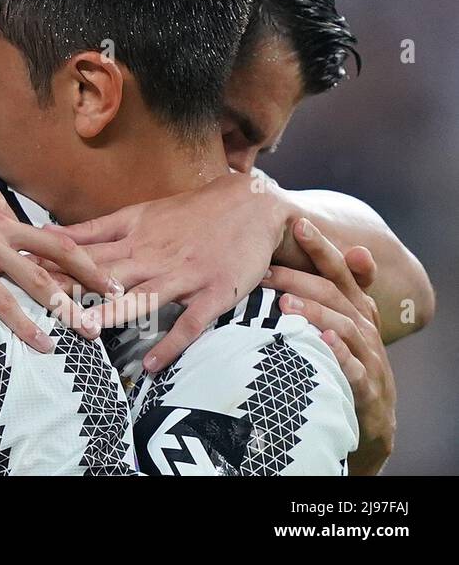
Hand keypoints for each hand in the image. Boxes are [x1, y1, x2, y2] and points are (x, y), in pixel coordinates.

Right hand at [0, 153, 116, 352]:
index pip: (42, 234)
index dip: (68, 255)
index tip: (87, 270)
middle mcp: (0, 226)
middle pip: (59, 252)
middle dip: (92, 275)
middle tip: (117, 293)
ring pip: (40, 280)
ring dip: (68, 307)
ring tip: (90, 330)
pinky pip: (4, 300)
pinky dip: (26, 323)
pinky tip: (42, 342)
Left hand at [52, 172, 286, 371]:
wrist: (251, 204)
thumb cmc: (189, 212)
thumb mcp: (138, 213)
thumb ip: (94, 228)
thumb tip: (48, 232)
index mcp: (133, 237)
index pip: (85, 252)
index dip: (52, 263)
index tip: (20, 271)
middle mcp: (154, 256)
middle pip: (108, 275)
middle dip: (74, 290)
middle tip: (41, 304)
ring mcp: (185, 275)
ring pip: (144, 296)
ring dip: (115, 312)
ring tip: (85, 329)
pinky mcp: (215, 293)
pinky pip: (191, 322)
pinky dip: (172, 343)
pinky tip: (150, 364)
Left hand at [262, 219, 395, 474]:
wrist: (371, 415)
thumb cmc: (341, 358)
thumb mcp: (335, 321)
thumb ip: (322, 288)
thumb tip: (301, 251)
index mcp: (354, 307)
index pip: (337, 271)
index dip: (320, 247)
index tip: (297, 223)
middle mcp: (362, 327)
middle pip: (333, 295)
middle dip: (300, 280)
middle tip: (266, 271)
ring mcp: (367, 357)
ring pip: (343, 328)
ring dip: (314, 314)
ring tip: (286, 305)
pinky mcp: (366, 388)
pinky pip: (354, 370)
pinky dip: (338, 356)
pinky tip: (322, 344)